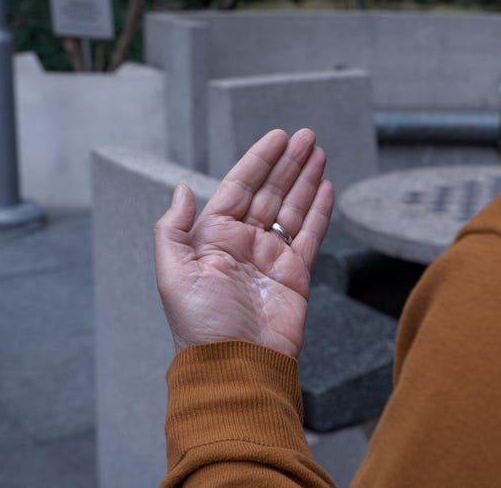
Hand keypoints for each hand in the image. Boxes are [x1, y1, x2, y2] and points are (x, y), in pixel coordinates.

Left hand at [153, 128, 333, 357]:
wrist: (236, 364)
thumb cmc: (200, 326)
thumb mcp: (174, 274)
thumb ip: (174, 229)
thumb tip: (181, 189)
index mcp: (213, 238)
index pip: (240, 186)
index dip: (259, 160)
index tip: (278, 137)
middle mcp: (243, 243)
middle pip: (270, 191)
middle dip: (288, 162)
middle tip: (307, 136)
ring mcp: (271, 258)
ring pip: (292, 207)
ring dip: (306, 179)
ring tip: (319, 151)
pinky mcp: (295, 274)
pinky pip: (309, 234)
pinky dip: (320, 210)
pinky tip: (327, 187)